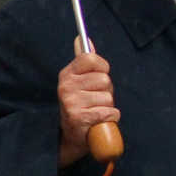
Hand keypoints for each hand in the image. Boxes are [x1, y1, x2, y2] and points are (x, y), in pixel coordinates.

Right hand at [57, 38, 117, 167]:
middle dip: (106, 92)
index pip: (91, 58)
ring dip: (107, 107)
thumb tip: (83, 39)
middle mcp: (66, 85)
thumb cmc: (81, 106)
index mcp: (67, 74)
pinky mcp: (78, 117)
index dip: (102, 68)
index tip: (99, 76)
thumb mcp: (80, 81)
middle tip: (95, 100)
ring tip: (95, 111)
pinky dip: (109, 118)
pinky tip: (98, 121)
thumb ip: (84, 61)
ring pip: (108, 97)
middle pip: (104, 80)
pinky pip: (109, 112)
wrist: (71, 136)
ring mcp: (71, 101)